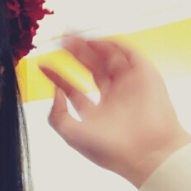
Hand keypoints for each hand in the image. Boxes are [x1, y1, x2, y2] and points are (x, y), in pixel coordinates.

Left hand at [41, 37, 190, 187]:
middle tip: (59, 41)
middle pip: (91, 69)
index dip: (58, 78)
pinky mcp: (145, 76)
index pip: (74, 90)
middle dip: (75, 55)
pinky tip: (93, 41)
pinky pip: (128, 54)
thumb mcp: (72, 134)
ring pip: (107, 59)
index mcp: (98, 114)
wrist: (147, 152)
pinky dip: (111, 45)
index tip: (43, 65)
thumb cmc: (110, 149)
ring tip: (71, 38)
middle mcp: (114, 98)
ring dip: (90, 46)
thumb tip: (56, 92)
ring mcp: (130, 86)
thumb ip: (57, 115)